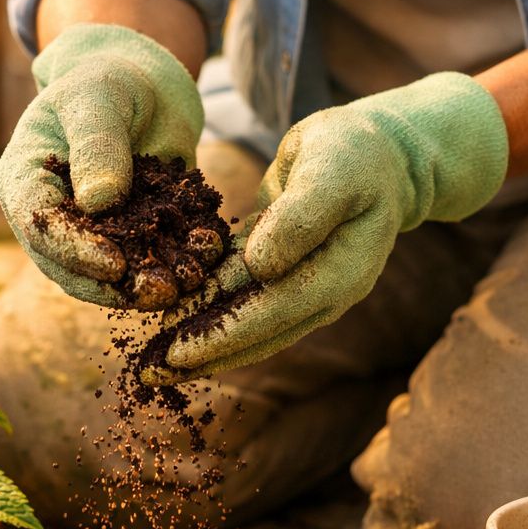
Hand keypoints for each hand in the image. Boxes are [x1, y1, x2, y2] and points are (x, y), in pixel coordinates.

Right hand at [0, 23, 202, 306]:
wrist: (143, 87)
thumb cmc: (109, 79)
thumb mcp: (99, 97)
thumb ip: (97, 144)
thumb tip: (98, 203)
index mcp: (23, 177)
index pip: (39, 224)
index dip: (73, 250)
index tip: (114, 264)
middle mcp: (48, 215)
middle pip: (67, 266)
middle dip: (112, 285)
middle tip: (158, 291)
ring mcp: (84, 233)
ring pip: (104, 277)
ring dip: (143, 287)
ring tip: (184, 286)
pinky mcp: (124, 240)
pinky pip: (141, 263)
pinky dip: (170, 267)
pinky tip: (203, 264)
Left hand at [146, 73, 508, 381]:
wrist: (379, 153)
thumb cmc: (358, 154)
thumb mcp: (333, 171)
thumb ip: (301, 217)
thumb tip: (260, 266)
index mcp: (338, 276)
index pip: (272, 313)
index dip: (222, 336)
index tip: (176, 353)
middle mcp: (322, 295)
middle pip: (255, 335)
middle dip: (201, 355)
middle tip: (148, 375)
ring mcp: (303, 288)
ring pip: (245, 325)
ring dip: (200, 345)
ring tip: (153, 365)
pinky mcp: (282, 273)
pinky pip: (241, 299)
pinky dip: (207, 314)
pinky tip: (172, 324)